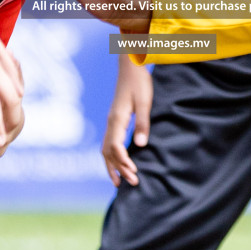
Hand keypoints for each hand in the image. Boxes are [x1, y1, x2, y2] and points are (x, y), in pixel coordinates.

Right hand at [103, 58, 152, 185]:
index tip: (134, 172)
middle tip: (132, 183)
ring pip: (105, 149)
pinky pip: (109, 143)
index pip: (115, 147)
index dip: (123, 162)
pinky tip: (119, 163)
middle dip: (118, 169)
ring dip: (112, 166)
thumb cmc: (139, 83)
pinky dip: (111, 157)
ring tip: (119, 181)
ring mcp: (110, 122)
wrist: (131, 66)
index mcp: (116, 119)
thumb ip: (142, 123)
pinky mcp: (114, 120)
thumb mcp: (144, 102)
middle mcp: (110, 123)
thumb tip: (140, 145)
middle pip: (108, 152)